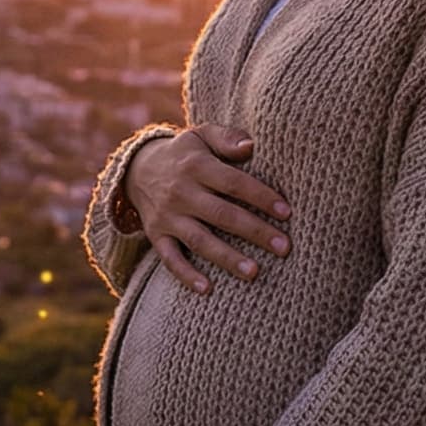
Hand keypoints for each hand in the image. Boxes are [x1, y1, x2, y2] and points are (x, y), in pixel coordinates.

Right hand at [128, 122, 292, 294]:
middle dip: (255, 232)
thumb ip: (227, 138)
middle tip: (284, 248)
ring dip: (227, 257)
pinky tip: (207, 289)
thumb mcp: (202, 135)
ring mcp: (168, 217)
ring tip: (254, 273)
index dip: (261, 197)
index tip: (287, 213)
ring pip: (200, 240)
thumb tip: (252, 146)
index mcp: (197, 166)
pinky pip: (170, 258)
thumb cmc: (186, 154)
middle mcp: (181, 193)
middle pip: (222, 215)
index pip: (234, 183)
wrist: (138, 169)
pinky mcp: (157, 235)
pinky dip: (186, 275)